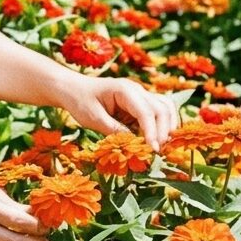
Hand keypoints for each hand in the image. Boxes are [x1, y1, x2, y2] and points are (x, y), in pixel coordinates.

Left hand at [56, 74, 185, 144]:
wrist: (73, 89)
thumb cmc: (80, 101)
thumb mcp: (93, 119)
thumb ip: (115, 130)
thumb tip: (135, 144)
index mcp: (124, 90)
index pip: (146, 111)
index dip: (152, 132)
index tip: (153, 150)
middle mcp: (137, 90)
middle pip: (162, 108)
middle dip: (164, 131)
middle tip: (158, 152)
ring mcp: (141, 94)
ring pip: (166, 107)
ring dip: (168, 126)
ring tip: (163, 146)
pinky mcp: (140, 102)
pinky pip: (159, 110)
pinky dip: (164, 123)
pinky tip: (159, 138)